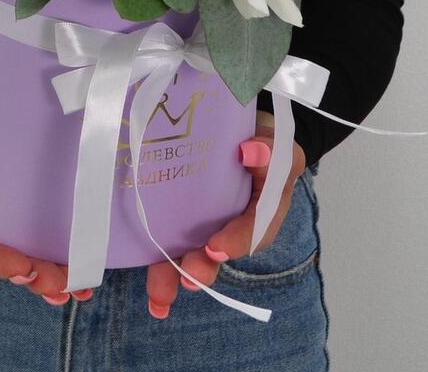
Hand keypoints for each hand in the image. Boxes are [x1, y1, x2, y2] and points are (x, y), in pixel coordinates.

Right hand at [0, 103, 93, 305]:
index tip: (22, 267)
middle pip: (5, 261)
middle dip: (34, 276)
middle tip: (61, 285)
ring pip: (24, 260)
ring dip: (50, 277)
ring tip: (77, 288)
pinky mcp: (13, 219)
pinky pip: (34, 244)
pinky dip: (55, 261)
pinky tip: (79, 273)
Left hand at [144, 109, 306, 319]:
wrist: (238, 132)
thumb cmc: (262, 146)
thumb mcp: (276, 148)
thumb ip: (269, 152)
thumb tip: (250, 151)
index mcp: (261, 214)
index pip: (253, 230)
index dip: (235, 241)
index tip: (215, 247)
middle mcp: (231, 227)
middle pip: (217, 252)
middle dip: (202, 267)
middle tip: (190, 276)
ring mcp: (203, 226)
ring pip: (188, 253)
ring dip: (174, 274)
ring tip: (160, 293)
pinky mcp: (178, 218)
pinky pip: (166, 240)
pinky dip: (156, 263)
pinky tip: (151, 295)